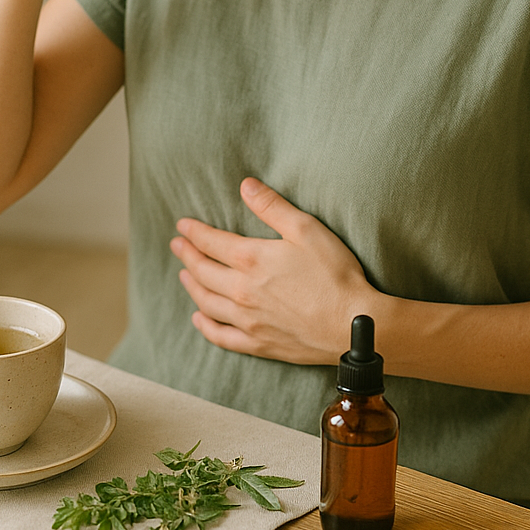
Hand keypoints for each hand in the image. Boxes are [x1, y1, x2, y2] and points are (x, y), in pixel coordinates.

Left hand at [170, 178, 378, 363]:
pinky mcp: (259, 344)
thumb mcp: (306, 229)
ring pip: (207, 302)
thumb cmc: (334, 273)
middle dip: (187, 256)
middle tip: (177, 245)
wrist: (353, 324)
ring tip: (184, 275)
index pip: (211, 242)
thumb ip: (272, 206)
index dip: (194, 232)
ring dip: (192, 286)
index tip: (181, 225)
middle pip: (203, 271)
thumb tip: (245, 185)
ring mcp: (248, 320)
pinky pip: (221, 336)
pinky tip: (199, 318)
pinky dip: (205, 326)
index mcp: (251, 259)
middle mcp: (242, 291)